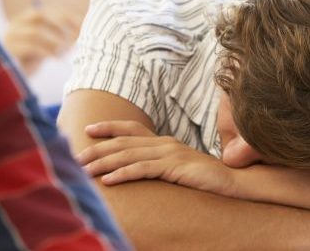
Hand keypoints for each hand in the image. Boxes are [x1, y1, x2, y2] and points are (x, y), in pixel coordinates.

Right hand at [3, 5, 79, 73]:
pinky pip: (30, 47)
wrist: (13, 76)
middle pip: (40, 15)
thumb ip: (62, 35)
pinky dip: (47, 52)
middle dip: (61, 25)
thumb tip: (85, 31)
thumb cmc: (35, 57)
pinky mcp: (9, 49)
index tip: (83, 25)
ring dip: (55, 41)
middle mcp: (18, 22)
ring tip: (65, 51)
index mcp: (28, 17)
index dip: (67, 16)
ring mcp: (11, 35)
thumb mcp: (49, 43)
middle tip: (76, 36)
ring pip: (35, 32)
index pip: (50, 10)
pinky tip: (57, 58)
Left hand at [78, 120, 237, 196]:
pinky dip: (123, 174)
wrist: (233, 181)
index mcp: (165, 142)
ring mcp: (170, 154)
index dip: (110, 128)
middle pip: (124, 142)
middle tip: (76, 156)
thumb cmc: (206, 178)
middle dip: (98, 149)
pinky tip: (108, 181)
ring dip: (104, 163)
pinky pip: (143, 170)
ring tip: (84, 170)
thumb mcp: (179, 168)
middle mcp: (165, 143)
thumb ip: (161, 164)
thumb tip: (140, 168)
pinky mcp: (175, 167)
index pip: (132, 129)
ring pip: (129, 155)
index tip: (88, 129)